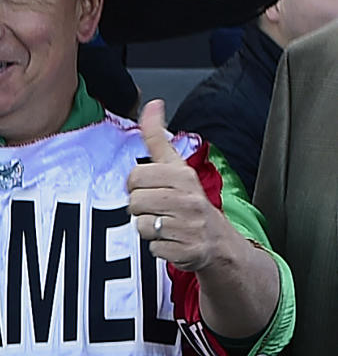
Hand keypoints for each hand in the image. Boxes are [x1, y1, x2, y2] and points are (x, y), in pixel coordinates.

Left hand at [127, 99, 232, 271]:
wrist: (221, 244)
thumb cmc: (190, 201)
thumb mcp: (177, 167)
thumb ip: (158, 138)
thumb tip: (153, 103)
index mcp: (183, 176)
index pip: (135, 176)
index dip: (136, 185)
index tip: (151, 188)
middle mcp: (189, 199)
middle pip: (134, 202)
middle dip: (141, 209)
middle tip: (159, 210)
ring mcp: (190, 226)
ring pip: (141, 226)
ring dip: (150, 229)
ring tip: (167, 225)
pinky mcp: (188, 251)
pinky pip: (152, 248)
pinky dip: (159, 248)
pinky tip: (175, 241)